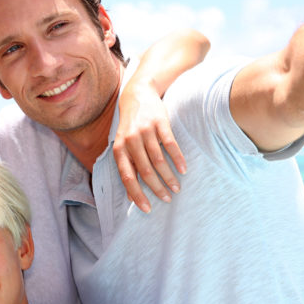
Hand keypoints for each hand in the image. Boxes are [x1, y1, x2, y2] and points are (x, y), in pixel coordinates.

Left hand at [113, 78, 185, 212]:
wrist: (137, 94)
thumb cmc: (130, 126)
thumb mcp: (123, 146)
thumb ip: (127, 168)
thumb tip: (130, 198)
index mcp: (119, 149)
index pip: (127, 177)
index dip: (136, 194)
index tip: (147, 209)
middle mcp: (130, 141)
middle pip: (145, 171)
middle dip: (157, 188)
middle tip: (167, 199)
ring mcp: (145, 131)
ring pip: (158, 160)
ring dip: (169, 177)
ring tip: (177, 187)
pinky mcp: (159, 123)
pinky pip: (170, 145)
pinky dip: (177, 159)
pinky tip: (183, 170)